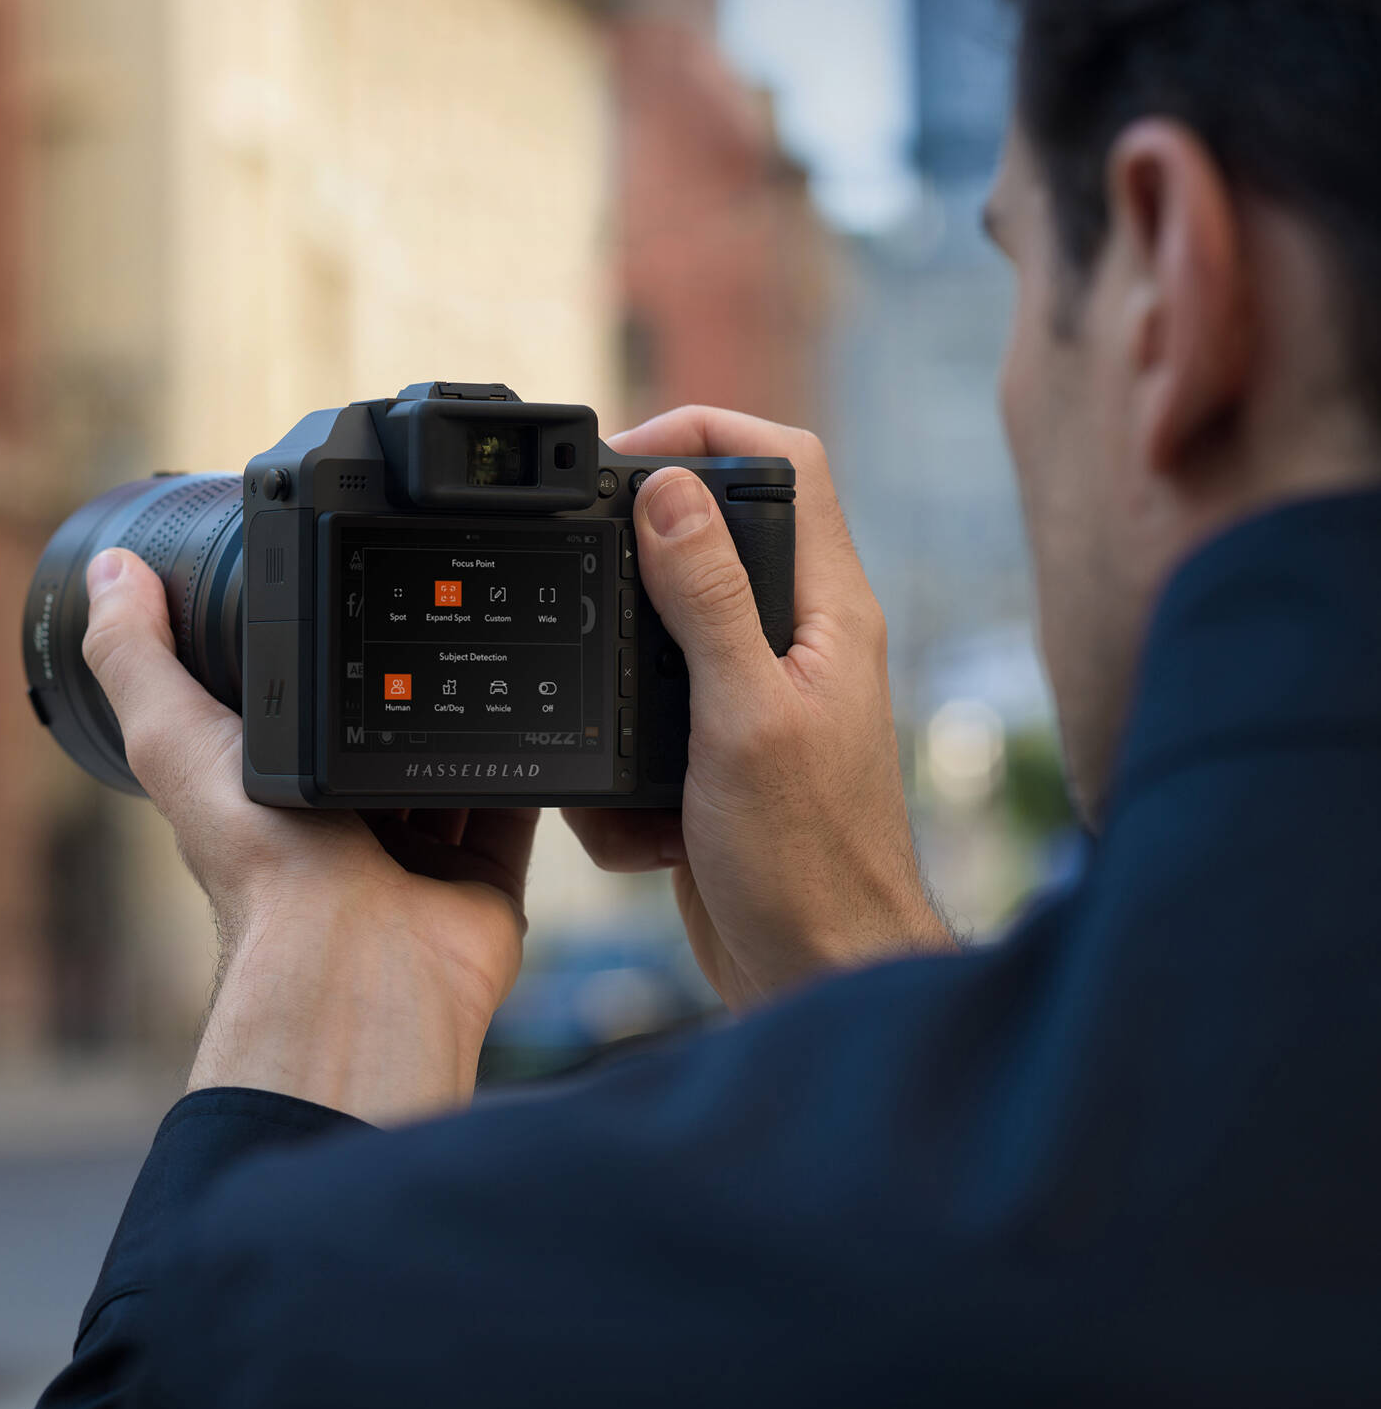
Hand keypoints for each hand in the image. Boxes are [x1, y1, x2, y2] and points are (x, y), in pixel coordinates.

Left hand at [81, 547, 537, 1124]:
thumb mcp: (170, 738)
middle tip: (417, 607)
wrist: (359, 957)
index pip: (280, 713)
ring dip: (463, 713)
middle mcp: (336, 827)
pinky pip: (514, 805)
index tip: (324, 587)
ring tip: (477, 642)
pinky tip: (533, 707)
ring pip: (446, 764)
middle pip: (370, 734)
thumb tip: (111, 571)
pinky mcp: (482, 874)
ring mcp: (413, 853)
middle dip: (393, 678)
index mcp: (262, 795)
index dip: (296, 656)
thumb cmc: (259, 868)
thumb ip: (135, 654)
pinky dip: (526, 764)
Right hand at [564, 408, 953, 1008]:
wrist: (818, 978)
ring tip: (609, 738)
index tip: (623, 457)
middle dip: (632, 566)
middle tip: (579, 583)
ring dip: (615, 684)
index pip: (787, 460)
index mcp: (828, 611)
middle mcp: (800, 642)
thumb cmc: (809, 861)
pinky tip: (637, 824)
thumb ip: (706, 599)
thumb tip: (671, 490)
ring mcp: (758, 700)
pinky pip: (644, 726)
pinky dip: (621, 770)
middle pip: (710, 538)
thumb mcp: (743, 717)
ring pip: (660, 639)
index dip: (706, 430)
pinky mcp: (718, 759)